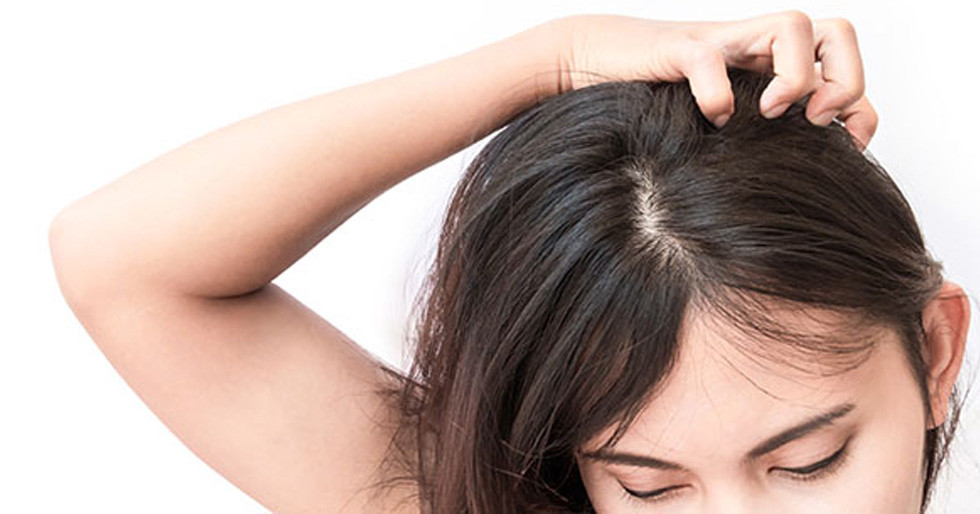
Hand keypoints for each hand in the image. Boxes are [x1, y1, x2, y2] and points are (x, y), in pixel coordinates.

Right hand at [553, 11, 877, 147]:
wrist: (589, 59)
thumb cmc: (652, 99)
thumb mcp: (712, 124)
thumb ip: (747, 142)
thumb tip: (786, 198)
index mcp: (768, 65)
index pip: (844, 66)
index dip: (860, 105)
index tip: (847, 146)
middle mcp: (754, 49)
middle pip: (837, 33)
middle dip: (843, 81)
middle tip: (814, 121)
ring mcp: (721, 43)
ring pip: (792, 25)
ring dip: (794, 76)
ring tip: (769, 113)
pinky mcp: (679, 49)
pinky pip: (709, 58)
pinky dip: (717, 92)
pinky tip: (711, 118)